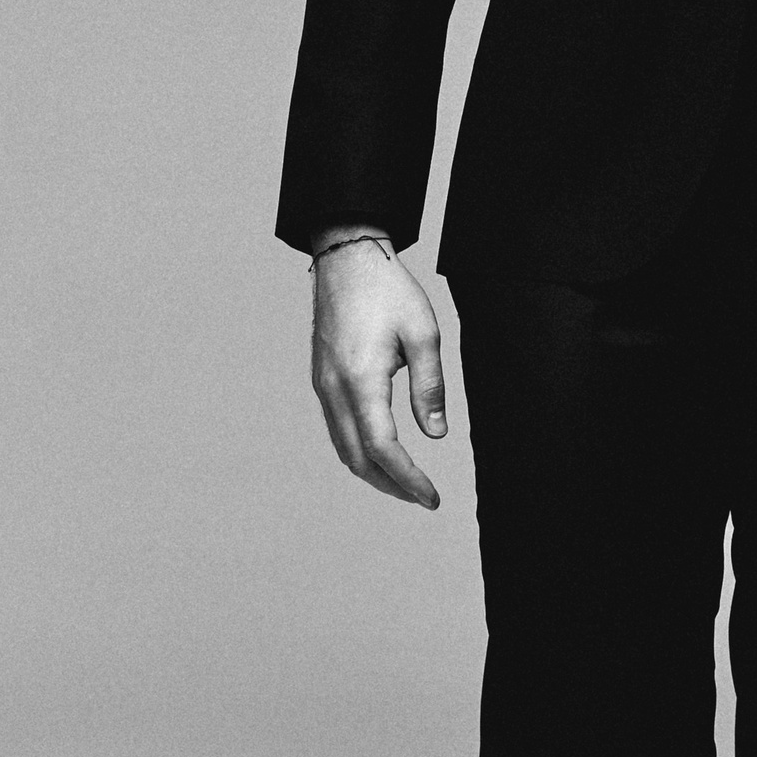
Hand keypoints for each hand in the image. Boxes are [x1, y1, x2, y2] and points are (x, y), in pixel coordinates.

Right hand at [309, 237, 447, 507]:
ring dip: (373, 472)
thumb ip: (429, 386)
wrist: (346, 259)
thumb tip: (435, 433)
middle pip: (357, 457)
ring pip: (343, 447)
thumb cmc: (388, 290)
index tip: (431, 496)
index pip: (382, 447)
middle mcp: (334, 388)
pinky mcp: (321, 378)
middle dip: (390, 485)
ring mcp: (323, 385)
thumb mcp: (423, 333)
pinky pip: (336, 429)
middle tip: (423, 497)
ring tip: (405, 483)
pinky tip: (380, 453)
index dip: (407, 478)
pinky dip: (358, 451)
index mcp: (360, 379)